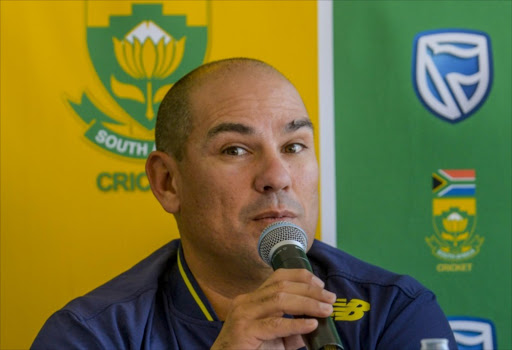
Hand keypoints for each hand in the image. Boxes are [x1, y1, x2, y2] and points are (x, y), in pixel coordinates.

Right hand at [211, 269, 335, 349]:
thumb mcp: (274, 338)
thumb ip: (292, 331)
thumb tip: (315, 325)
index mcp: (252, 299)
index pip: (278, 277)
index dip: (301, 276)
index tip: (320, 284)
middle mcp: (246, 301)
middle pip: (282, 286)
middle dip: (310, 290)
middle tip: (329, 298)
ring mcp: (243, 314)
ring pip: (279, 299)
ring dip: (307, 303)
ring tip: (325, 310)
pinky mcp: (244, 331)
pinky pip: (274, 324)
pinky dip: (296, 323)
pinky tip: (310, 324)